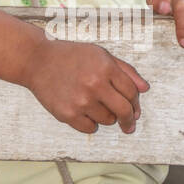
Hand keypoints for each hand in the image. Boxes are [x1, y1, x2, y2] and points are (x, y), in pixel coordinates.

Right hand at [23, 37, 148, 134]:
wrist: (37, 61)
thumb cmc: (71, 56)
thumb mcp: (101, 55)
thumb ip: (126, 71)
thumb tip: (145, 89)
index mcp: (106, 68)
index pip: (131, 93)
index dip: (136, 103)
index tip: (135, 111)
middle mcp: (95, 84)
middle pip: (124, 111)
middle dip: (129, 120)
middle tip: (129, 126)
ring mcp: (81, 101)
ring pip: (107, 121)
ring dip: (106, 117)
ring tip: (94, 105)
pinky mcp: (67, 114)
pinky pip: (90, 128)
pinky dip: (90, 124)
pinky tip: (83, 112)